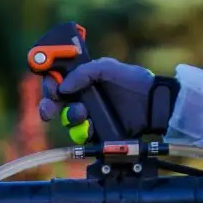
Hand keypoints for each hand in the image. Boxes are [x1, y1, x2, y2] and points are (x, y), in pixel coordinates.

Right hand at [36, 57, 178, 142]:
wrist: (153, 105)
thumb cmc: (135, 82)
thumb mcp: (108, 68)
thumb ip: (85, 72)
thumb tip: (64, 86)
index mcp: (84, 78)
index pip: (58, 80)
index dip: (50, 84)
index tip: (51, 88)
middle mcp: (84, 96)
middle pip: (56, 102)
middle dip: (48, 105)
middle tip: (49, 110)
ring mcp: (90, 114)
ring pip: (67, 119)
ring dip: (70, 117)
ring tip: (82, 113)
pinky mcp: (97, 130)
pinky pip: (81, 134)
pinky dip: (81, 132)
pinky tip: (89, 126)